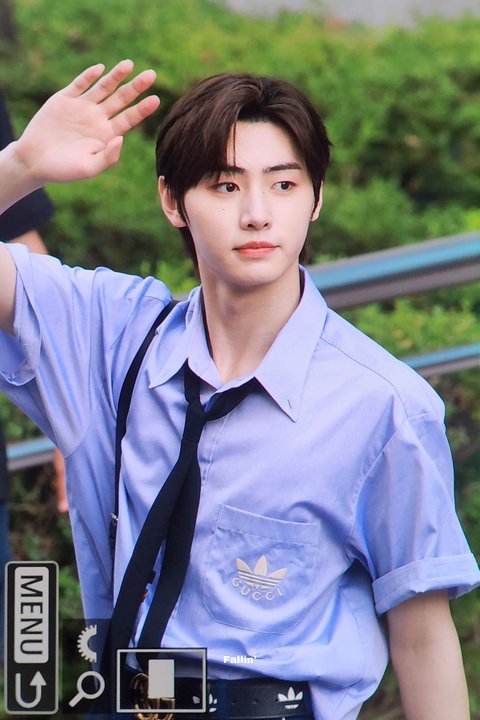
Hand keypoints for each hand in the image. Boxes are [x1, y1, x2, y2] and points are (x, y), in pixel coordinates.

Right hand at [13, 59, 159, 183]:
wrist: (34, 161)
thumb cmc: (64, 170)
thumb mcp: (89, 168)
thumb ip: (108, 157)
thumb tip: (121, 138)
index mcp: (107, 135)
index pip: (130, 119)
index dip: (142, 109)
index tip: (156, 99)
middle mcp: (98, 118)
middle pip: (121, 99)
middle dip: (136, 87)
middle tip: (152, 75)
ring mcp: (82, 107)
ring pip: (103, 88)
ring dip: (115, 76)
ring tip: (129, 64)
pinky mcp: (64, 99)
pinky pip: (79, 85)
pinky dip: (89, 76)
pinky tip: (100, 69)